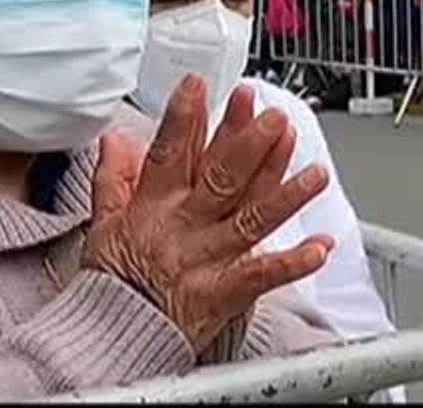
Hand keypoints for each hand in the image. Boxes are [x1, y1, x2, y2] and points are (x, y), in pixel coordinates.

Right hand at [84, 76, 333, 354]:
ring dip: (286, 194)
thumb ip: (112, 178)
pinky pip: (262, 275)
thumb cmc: (112, 282)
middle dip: (250, 146)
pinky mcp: (225, 292)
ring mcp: (208, 259)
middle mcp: (185, 227)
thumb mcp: (101, 224)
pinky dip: (293, 262)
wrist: (113, 337)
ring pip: (251, 220)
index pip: (169, 153)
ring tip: (316, 173)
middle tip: (275, 118)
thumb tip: (115, 138)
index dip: (184, 117)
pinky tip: (321, 246)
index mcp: (153, 206)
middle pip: (221, 180)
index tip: (200, 85)